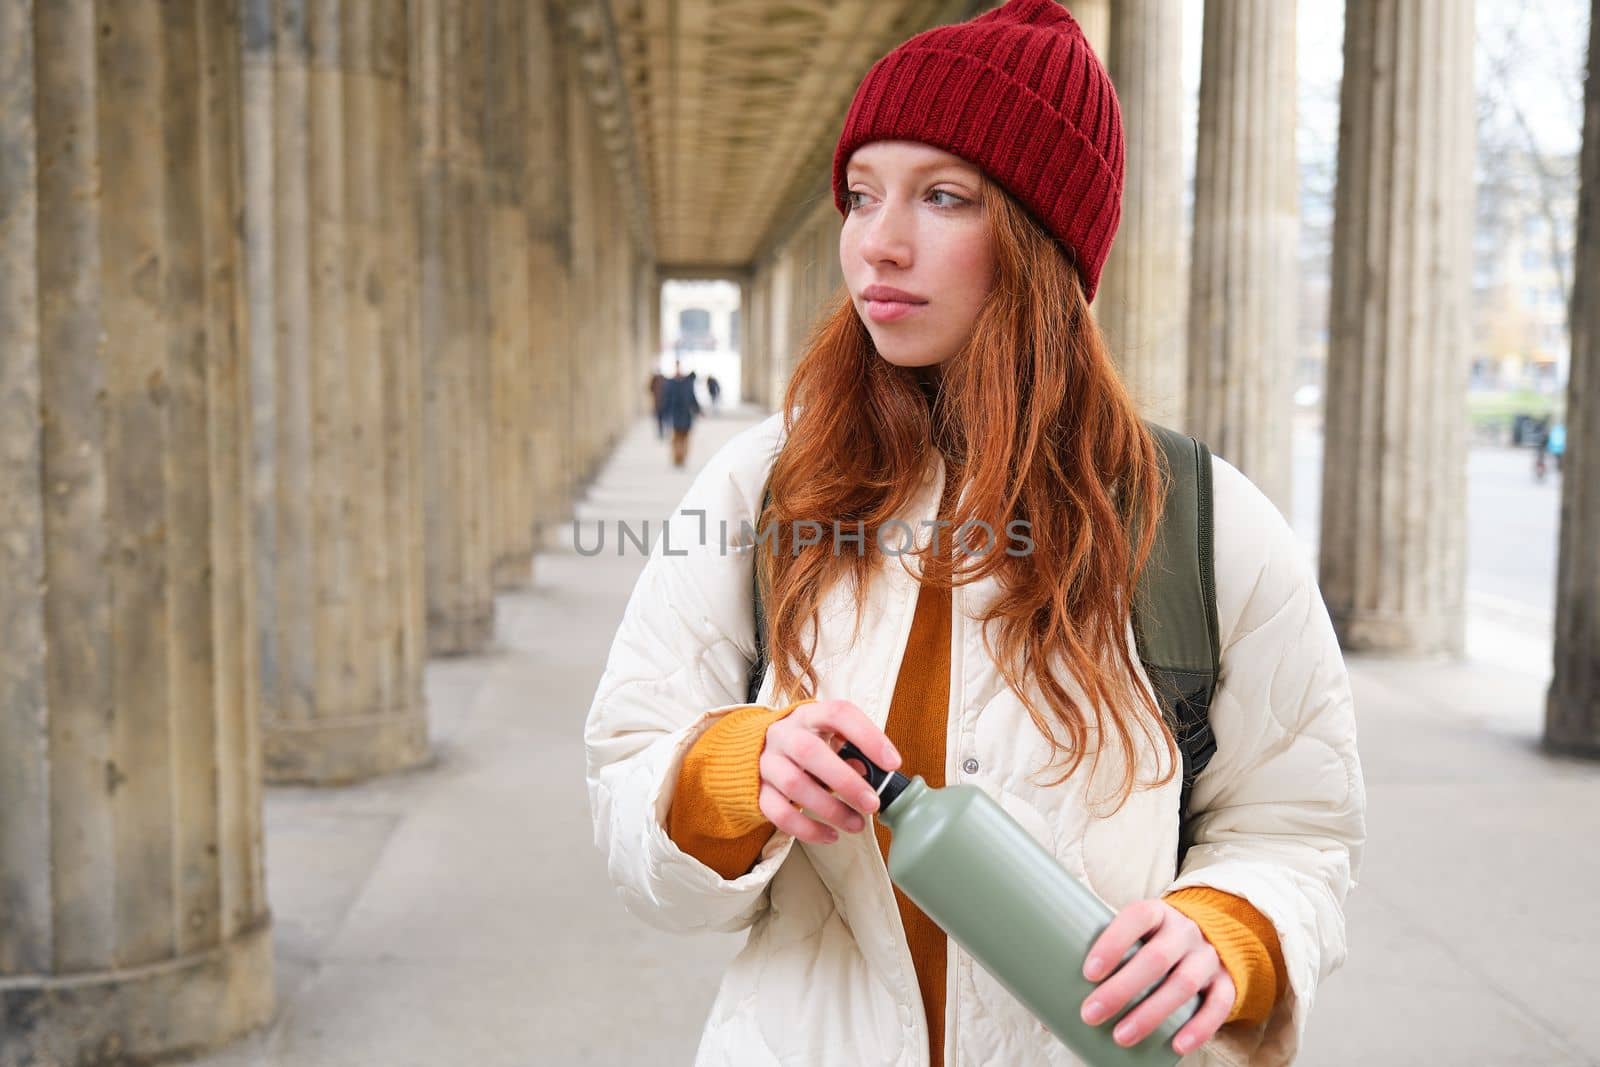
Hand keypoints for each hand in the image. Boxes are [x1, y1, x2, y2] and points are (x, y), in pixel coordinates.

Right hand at [759, 699, 900, 844]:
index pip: (838, 714)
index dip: (867, 736)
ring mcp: (766, 762)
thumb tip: (869, 772)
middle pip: (809, 751)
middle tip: (872, 803)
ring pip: (793, 784)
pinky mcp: (757, 790)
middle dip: (845, 781)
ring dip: (830, 808)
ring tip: (857, 824)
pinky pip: (778, 813)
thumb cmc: (806, 745)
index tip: (892, 763)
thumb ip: (851, 752)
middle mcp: (783, 734)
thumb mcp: (829, 739)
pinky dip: (807, 829)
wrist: (757, 751)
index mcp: (808, 715)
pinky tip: (830, 835)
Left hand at [1079, 899, 1234, 1055]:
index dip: (1112, 942)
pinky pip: (1218, 1005)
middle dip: (1122, 989)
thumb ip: (1104, 958)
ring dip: (1151, 1014)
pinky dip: (1199, 1028)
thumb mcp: (1133, 937)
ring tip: (1121, 1037)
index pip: (1136, 917)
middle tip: (1091, 1014)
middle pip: (1156, 957)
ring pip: (1184, 984)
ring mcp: (1208, 956)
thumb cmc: (1151, 942)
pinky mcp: (1226, 983)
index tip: (1088, 973)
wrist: (1207, 938)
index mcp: (1157, 912)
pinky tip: (1176, 1046)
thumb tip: (1051, 1002)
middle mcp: (1185, 931)